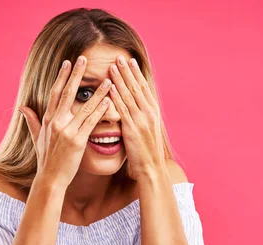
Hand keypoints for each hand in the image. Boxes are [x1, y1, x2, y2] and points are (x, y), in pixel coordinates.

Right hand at [18, 56, 111, 188]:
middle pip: (67, 93)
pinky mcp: (77, 141)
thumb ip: (32, 121)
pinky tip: (110, 101)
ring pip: (84, 107)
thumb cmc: (46, 160)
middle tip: (84, 59)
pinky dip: (101, 111)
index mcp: (48, 120)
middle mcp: (56, 122)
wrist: (51, 179)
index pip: (55, 92)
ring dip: (98, 92)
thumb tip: (22, 108)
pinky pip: (91, 122)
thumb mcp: (37, 138)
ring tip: (108, 80)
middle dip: (76, 75)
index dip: (62, 76)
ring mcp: (67, 131)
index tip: (68, 63)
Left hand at [107, 55, 165, 180]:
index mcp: (153, 112)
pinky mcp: (132, 129)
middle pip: (136, 87)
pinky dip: (116, 97)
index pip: (143, 87)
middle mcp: (149, 113)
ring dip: (120, 79)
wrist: (151, 169)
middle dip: (127, 71)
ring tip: (112, 66)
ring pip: (129, 95)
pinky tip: (110, 88)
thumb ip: (140, 118)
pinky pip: (123, 110)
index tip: (129, 61)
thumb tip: (134, 108)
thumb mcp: (147, 131)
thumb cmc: (146, 153)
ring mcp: (141, 120)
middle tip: (118, 57)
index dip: (136, 73)